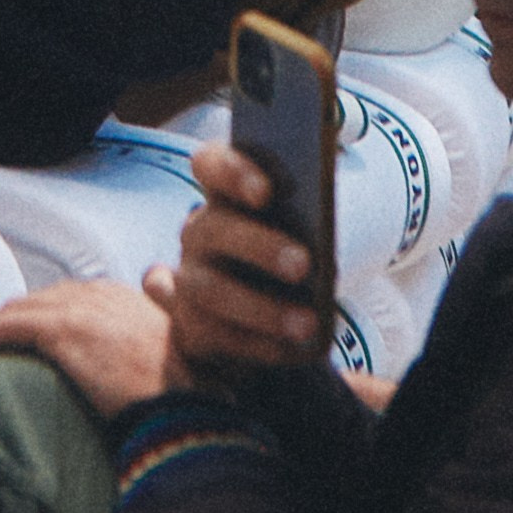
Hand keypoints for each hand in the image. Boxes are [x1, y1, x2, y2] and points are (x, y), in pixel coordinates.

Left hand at [0, 278, 181, 419]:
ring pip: (21, 310)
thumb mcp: (172, 348)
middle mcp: (100, 295)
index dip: (47, 309)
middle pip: (44, 298)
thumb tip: (151, 310)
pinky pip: (9, 329)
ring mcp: (80, 310)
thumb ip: (152, 326)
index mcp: (126, 297)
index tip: (30, 322)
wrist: (182, 401)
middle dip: (16, 313)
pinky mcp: (61, 332)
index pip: (74, 295)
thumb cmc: (183, 390)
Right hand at [143, 141, 326, 381]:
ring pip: (213, 290)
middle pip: (215, 229)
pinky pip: (220, 336)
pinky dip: (260, 344)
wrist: (263, 312)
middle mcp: (199, 232)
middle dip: (259, 247)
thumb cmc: (287, 254)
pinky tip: (293, 349)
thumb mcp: (297, 227)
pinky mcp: (193, 326)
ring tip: (307, 323)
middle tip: (303, 264)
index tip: (266, 191)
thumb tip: (321, 229)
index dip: (231, 171)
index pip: (209, 164)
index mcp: (223, 194)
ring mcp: (190, 279)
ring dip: (262, 308)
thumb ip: (304, 216)